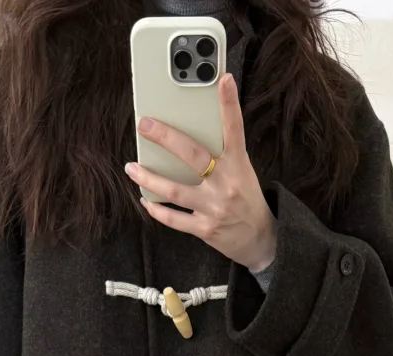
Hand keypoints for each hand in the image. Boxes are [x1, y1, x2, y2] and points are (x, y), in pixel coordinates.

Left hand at [125, 71, 277, 272]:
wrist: (261, 240)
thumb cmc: (246, 199)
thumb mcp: (242, 172)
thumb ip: (221, 155)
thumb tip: (188, 136)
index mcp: (238, 165)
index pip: (234, 129)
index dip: (229, 104)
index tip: (223, 79)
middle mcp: (226, 184)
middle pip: (192, 155)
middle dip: (165, 138)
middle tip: (144, 124)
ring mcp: (214, 208)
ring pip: (175, 191)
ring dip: (149, 179)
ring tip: (131, 167)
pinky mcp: (205, 229)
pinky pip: (174, 219)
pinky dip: (156, 210)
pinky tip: (145, 199)